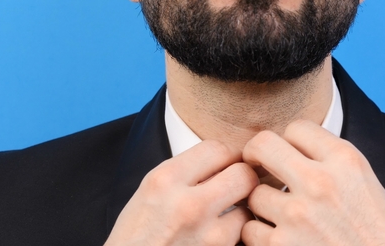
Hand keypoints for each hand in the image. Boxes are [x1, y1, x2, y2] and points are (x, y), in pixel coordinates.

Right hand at [105, 140, 258, 245]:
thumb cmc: (136, 235)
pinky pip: (242, 236)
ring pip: (248, 207)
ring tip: (222, 215)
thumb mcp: (150, 191)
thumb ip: (185, 171)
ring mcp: (207, 236)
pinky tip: (216, 234)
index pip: (217, 148)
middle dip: (242, 178)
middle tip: (235, 185)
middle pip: (243, 174)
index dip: (226, 155)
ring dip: (240, 209)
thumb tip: (224, 159)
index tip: (227, 162)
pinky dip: (236, 233)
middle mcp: (188, 205)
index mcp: (165, 180)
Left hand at [241, 120, 384, 245]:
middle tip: (257, 166)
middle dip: (255, 155)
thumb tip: (288, 147)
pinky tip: (279, 238)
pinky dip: (260, 236)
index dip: (289, 141)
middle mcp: (320, 182)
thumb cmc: (379, 237)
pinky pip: (249, 230)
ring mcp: (298, 216)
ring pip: (253, 193)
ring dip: (262, 205)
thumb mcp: (364, 185)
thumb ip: (330, 162)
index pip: (297, 127)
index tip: (289, 155)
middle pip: (262, 144)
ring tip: (280, 216)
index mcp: (346, 161)